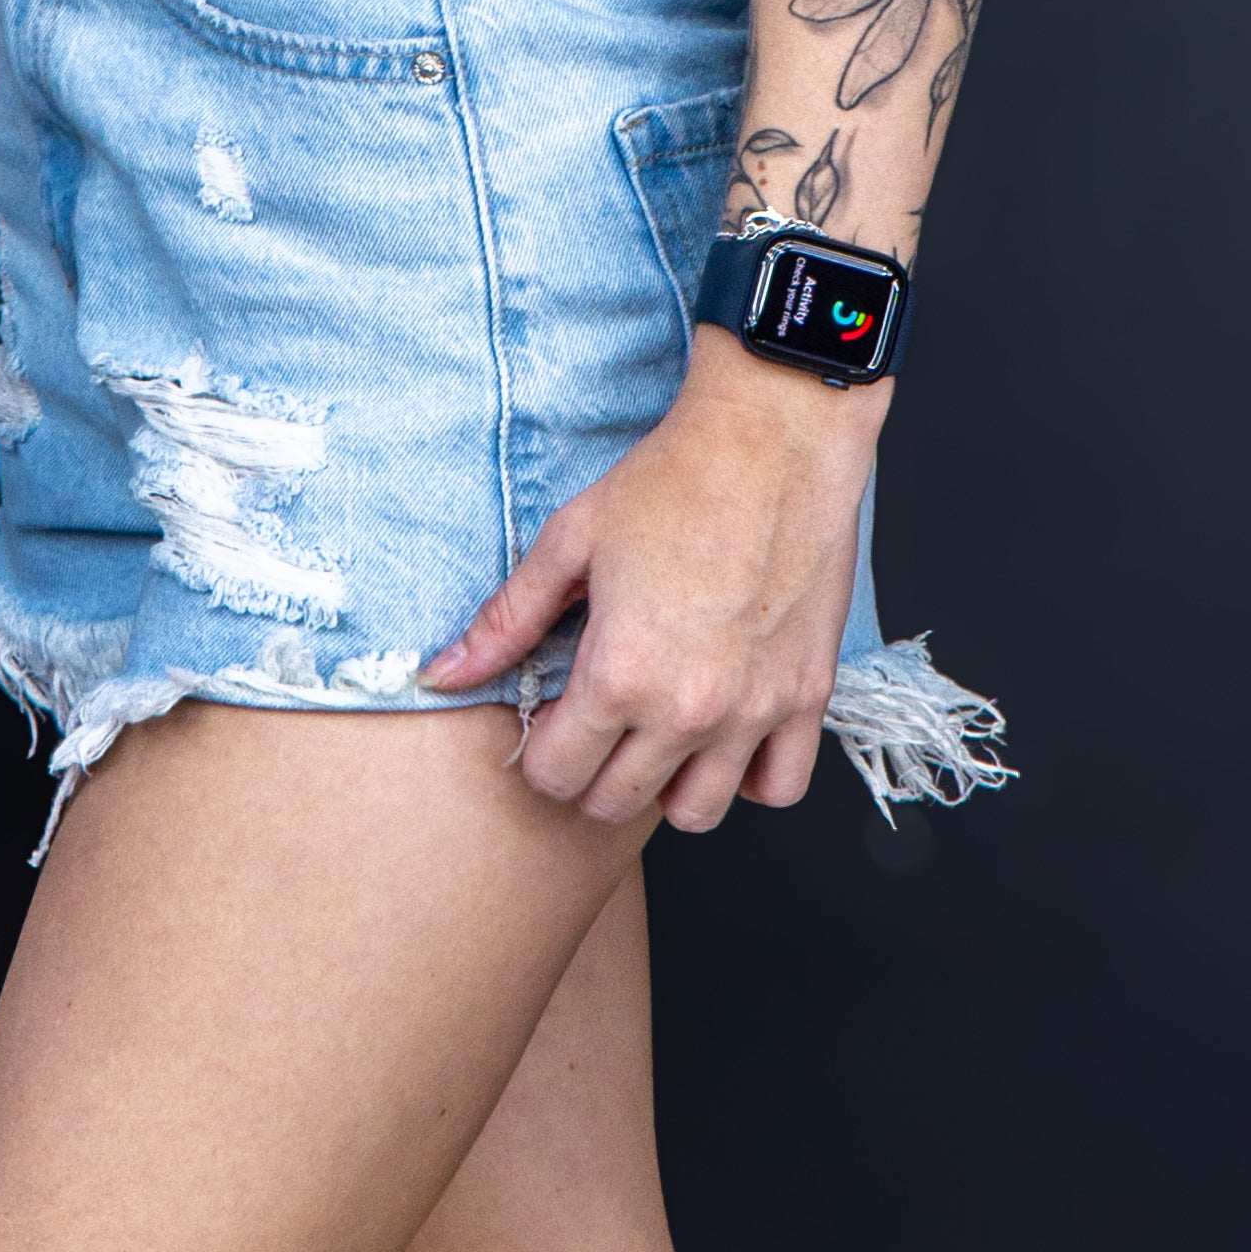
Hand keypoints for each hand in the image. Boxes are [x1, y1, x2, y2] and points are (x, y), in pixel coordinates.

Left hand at [423, 336, 880, 835]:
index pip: (556, 774)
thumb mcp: (570, 542)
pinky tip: (725, 735)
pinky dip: (749, 776)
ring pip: (698, 812)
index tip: (553, 717)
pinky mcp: (808, 695)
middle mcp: (687, 709)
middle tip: (596, 725)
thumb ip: (505, 622)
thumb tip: (442, 674)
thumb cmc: (674, 480)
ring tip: (658, 735)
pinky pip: (778, 787)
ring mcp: (754, 709)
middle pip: (615, 803)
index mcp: (620, 674)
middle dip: (591, 773)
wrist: (773, 439)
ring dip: (667, 784)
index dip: (541, 751)